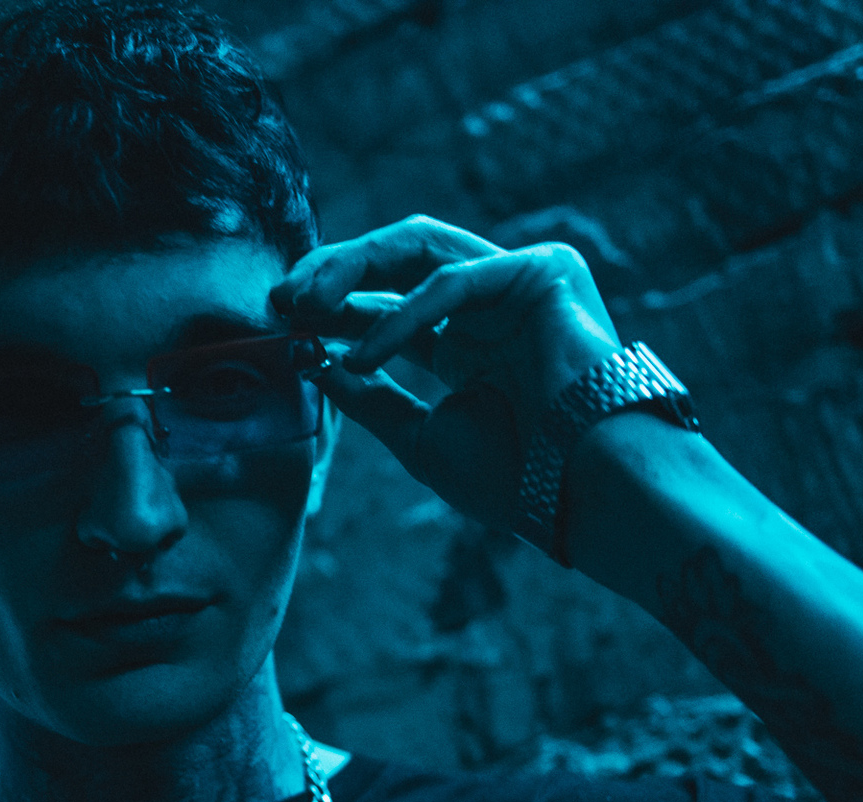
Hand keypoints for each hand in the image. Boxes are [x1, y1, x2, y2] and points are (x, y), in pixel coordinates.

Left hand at [271, 215, 622, 533]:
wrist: (584, 493)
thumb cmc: (516, 477)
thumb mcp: (421, 436)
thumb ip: (369, 397)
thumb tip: (315, 362)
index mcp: (468, 341)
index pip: (385, 301)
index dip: (330, 305)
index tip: (279, 318)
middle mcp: (492, 302)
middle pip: (396, 259)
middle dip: (331, 272)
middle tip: (279, 297)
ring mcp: (520, 279)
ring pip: (418, 248)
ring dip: (352, 270)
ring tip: (303, 306)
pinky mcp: (542, 271)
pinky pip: (451, 284)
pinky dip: (400, 318)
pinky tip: (362, 354)